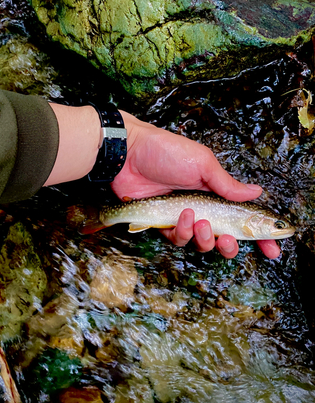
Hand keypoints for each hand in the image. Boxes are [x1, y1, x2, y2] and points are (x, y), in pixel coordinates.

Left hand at [111, 112, 279, 259]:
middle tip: (228, 240)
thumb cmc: (167, 152)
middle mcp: (202, 206)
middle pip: (223, 237)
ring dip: (204, 238)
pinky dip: (182, 232)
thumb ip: (227, 184)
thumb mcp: (202, 163)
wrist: (130, 154)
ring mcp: (182, 216)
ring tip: (199, 221)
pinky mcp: (162, 222)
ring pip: (201, 242)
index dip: (258, 237)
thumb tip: (256, 192)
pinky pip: (178, 238)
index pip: (242, 218)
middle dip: (230, 245)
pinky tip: (181, 217)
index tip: (272, 250)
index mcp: (216, 191)